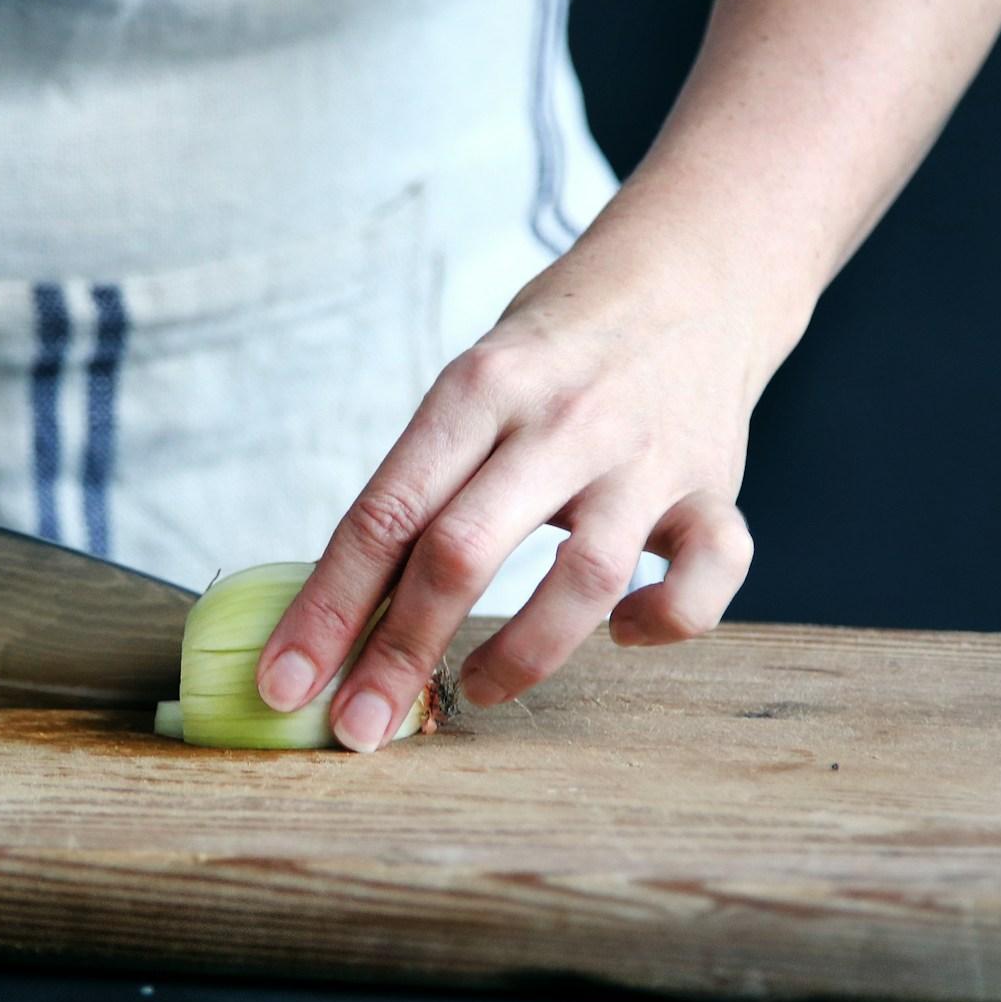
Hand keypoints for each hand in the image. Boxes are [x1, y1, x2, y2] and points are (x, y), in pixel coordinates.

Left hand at [255, 210, 801, 751]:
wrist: (691, 273)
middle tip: (359, 728)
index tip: (286, 681)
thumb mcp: (475, 381)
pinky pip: (710, 574)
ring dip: (519, 656)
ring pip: (581, 580)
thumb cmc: (554, 348)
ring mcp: (643, 455)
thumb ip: (427, 479)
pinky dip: (667, 621)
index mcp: (479, 386)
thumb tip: (346, 607)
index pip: (384, 512)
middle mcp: (560, 419)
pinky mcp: (714, 485)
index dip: (328, 607)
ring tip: (477, 690)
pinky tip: (625, 631)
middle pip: (461, 551)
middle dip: (398, 655)